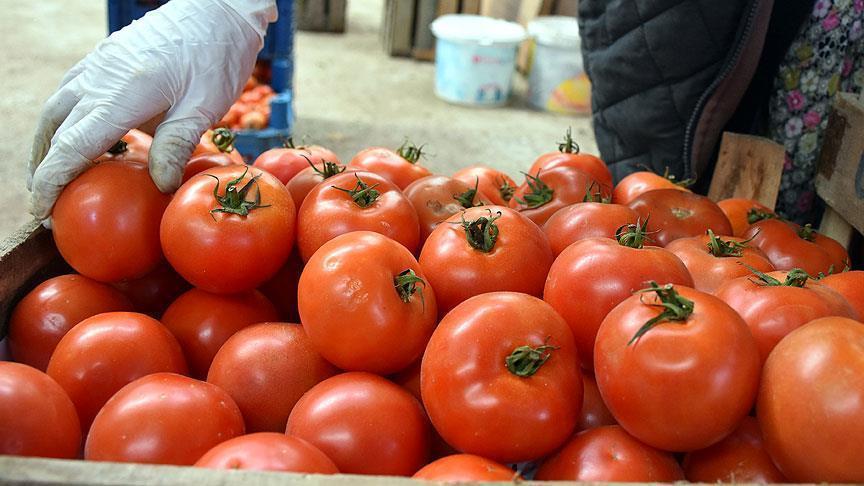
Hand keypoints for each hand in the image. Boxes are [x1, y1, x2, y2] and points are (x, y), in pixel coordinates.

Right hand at [28, 0, 276, 218]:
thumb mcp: (205, 105)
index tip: (42, 210)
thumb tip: (160, 187)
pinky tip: (72, 138)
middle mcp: (99, 77)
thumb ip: (177, 145)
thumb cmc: (217, 57)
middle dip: (45, 170)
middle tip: (46, 205)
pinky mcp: (104, 58)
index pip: (74, 145)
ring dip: (47, 145)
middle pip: (56, 131)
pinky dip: (63, 120)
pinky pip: (70, 92)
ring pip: (56, 109)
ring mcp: (98, 65)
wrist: (215, 11)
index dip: (53, 180)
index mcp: (122, 93)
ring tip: (49, 176)